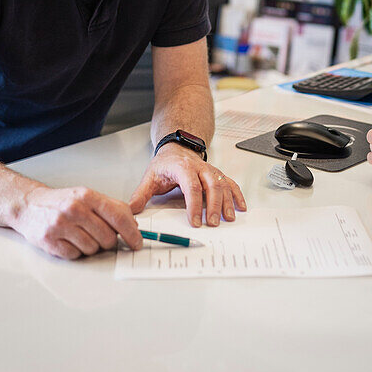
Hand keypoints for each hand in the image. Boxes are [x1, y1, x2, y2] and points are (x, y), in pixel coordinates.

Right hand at [14, 185, 142, 258]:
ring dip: (90, 246)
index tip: (137, 243)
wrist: (29, 205)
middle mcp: (74, 209)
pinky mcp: (50, 241)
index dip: (132, 233)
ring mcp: (61, 225)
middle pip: (108, 237)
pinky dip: (75, 251)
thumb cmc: (62, 202)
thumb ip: (111, 207)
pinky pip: (75, 255)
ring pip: (93, 249)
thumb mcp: (87, 196)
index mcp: (87, 196)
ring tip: (79, 234)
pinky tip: (68, 240)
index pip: (118, 217)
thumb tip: (133, 225)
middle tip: (98, 234)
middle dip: (108, 241)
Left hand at [129, 147, 246, 226]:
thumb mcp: (150, 177)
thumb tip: (131, 209)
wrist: (177, 148)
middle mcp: (199, 168)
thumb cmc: (166, 163)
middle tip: (212, 223)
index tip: (194, 221)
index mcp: (182, 168)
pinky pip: (230, 184)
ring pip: (223, 184)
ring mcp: (210, 171)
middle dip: (213, 205)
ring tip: (227, 218)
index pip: (191, 186)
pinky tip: (240, 207)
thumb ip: (141, 194)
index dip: (193, 205)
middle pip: (211, 185)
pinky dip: (237, 195)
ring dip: (227, 202)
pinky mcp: (218, 175)